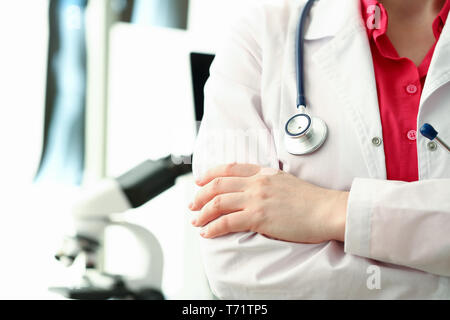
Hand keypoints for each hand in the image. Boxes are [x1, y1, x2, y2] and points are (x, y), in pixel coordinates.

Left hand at [189, 163, 347, 243]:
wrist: (327, 210)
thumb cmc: (311, 200)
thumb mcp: (286, 181)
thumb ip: (267, 181)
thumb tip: (252, 189)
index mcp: (263, 172)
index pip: (229, 168)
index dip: (209, 174)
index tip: (200, 181)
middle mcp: (256, 183)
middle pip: (218, 184)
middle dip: (200, 195)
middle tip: (192, 205)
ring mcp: (257, 199)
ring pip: (218, 203)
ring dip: (202, 213)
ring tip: (196, 221)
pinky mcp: (259, 217)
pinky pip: (227, 222)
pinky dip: (213, 227)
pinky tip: (207, 233)